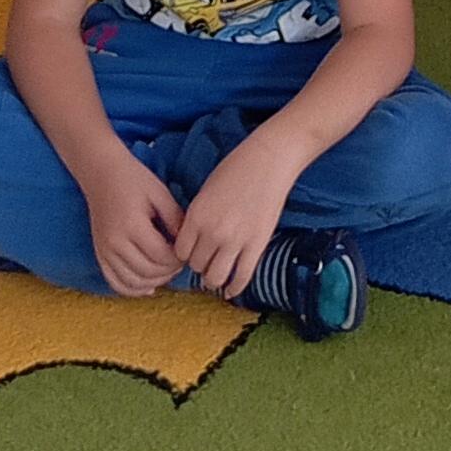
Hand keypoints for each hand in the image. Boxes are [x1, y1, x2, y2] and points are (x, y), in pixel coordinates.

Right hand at [83, 146, 184, 298]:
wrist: (102, 174)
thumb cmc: (134, 180)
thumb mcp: (161, 194)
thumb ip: (176, 219)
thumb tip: (187, 244)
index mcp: (132, 225)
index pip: (161, 256)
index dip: (178, 260)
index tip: (187, 253)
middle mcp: (115, 242)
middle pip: (147, 272)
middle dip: (168, 272)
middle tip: (180, 264)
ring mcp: (104, 251)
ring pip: (132, 282)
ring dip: (153, 282)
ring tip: (167, 272)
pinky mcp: (99, 255)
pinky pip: (115, 282)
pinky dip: (133, 289)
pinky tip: (148, 286)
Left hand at [170, 125, 300, 296]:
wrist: (270, 160)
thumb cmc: (237, 168)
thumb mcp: (206, 191)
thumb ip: (197, 219)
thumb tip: (193, 243)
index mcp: (197, 216)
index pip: (180, 252)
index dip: (185, 254)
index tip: (191, 252)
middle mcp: (213, 232)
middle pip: (196, 266)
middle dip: (200, 265)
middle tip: (206, 260)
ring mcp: (236, 241)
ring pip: (215, 278)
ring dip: (214, 279)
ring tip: (217, 274)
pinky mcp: (257, 245)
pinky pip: (242, 277)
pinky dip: (234, 288)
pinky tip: (231, 291)